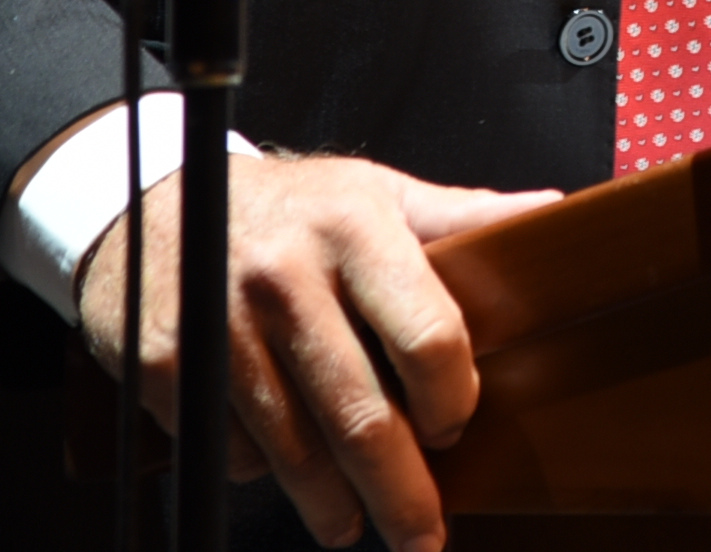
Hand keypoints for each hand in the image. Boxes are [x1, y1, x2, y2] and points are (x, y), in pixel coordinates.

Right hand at [76, 153, 555, 551]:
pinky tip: (283, 466)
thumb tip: (551, 213)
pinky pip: (236, 448)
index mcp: (356, 227)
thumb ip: (461, 217)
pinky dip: (264, 470)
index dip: (452, 397)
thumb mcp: (377, 193)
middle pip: (362, 416)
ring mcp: (223, 326)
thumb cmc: (291, 207)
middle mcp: (287, 278)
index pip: (428, 335)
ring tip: (352, 525)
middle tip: (424, 535)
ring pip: (296, 450)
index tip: (456, 426)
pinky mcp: (173, 366)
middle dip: (402, 492)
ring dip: (333, 505)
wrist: (159, 202)